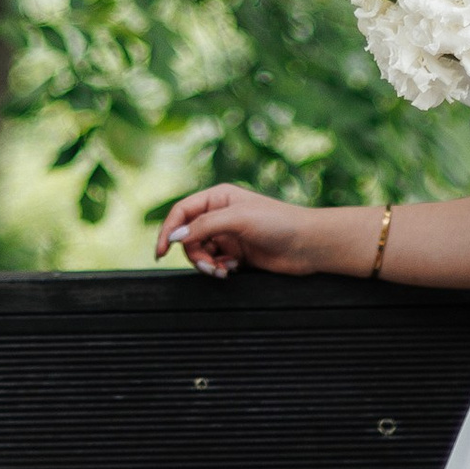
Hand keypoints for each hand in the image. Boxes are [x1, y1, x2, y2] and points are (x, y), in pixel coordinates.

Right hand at [155, 181, 315, 276]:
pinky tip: (231, 271)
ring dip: (206, 264)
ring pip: (200, 252)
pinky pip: (214, 263)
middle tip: (208, 266)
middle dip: (193, 253)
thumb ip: (204, 226)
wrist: (308, 245)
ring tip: (222, 271)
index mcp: (218, 197)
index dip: (168, 230)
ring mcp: (229, 235)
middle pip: (188, 236)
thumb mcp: (237, 219)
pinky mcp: (237, 255)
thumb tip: (174, 237)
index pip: (182, 212)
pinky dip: (217, 270)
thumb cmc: (278, 223)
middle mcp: (221, 215)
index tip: (160, 252)